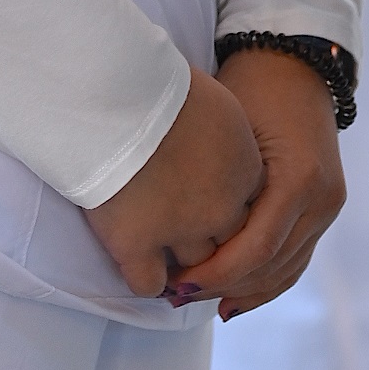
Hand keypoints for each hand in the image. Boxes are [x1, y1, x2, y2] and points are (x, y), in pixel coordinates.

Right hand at [83, 64, 264, 298]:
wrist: (119, 95)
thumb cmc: (163, 85)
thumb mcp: (218, 105)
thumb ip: (226, 138)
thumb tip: (215, 147)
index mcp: (245, 170)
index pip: (250, 209)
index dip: (229, 208)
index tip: (212, 204)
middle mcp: (220, 208)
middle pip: (227, 244)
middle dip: (213, 243)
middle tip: (194, 238)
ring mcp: (180, 232)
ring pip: (194, 268)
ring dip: (182, 264)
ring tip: (166, 255)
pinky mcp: (135, 245)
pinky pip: (148, 284)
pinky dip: (145, 280)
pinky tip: (138, 266)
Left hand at [168, 48, 345, 321]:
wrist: (295, 60)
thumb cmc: (253, 86)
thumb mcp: (230, 132)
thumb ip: (216, 188)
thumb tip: (181, 241)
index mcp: (301, 180)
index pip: (256, 248)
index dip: (215, 273)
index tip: (175, 284)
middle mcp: (322, 199)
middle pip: (271, 266)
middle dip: (223, 286)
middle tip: (177, 296)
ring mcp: (329, 206)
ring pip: (286, 269)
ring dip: (244, 289)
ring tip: (198, 300)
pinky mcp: (325, 207)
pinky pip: (296, 256)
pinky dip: (267, 278)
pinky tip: (233, 297)